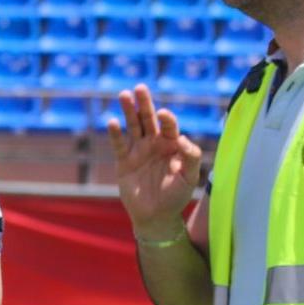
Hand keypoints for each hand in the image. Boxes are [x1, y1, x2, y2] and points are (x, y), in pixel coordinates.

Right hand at [104, 84, 202, 238]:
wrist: (156, 217)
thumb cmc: (177, 197)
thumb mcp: (190, 177)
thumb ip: (192, 156)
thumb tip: (181, 138)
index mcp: (172, 145)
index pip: (169, 126)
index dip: (167, 118)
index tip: (163, 115)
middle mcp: (154, 144)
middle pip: (148, 119)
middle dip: (144, 103)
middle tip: (139, 87)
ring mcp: (138, 151)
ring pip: (132, 126)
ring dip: (128, 111)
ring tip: (123, 95)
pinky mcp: (124, 162)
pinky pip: (119, 144)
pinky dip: (115, 133)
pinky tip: (112, 122)